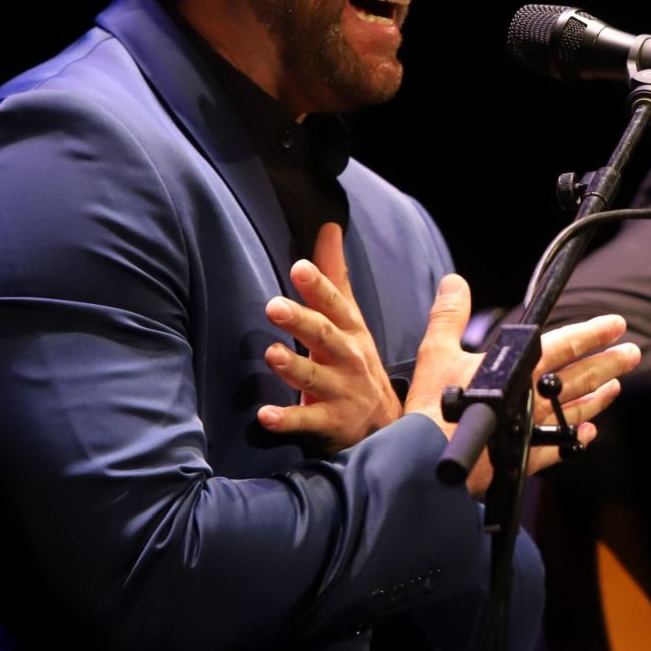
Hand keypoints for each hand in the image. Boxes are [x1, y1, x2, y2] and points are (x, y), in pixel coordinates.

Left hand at [255, 223, 399, 449]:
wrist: (384, 423)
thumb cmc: (357, 362)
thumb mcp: (350, 318)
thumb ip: (335, 275)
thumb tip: (329, 226)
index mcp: (350, 331)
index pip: (335, 304)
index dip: (319, 286)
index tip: (300, 268)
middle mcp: (348, 358)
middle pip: (325, 336)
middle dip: (302, 321)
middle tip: (274, 307)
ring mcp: (341, 392)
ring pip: (316, 379)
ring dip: (294, 367)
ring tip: (271, 355)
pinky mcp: (331, 423)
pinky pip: (308, 422)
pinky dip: (287, 420)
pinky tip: (266, 416)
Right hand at [400, 274, 637, 495]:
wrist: (429, 460)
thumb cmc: (434, 405)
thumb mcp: (437, 352)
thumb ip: (450, 315)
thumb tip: (454, 281)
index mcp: (520, 369)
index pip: (566, 344)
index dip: (594, 332)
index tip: (618, 324)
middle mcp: (534, 398)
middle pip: (582, 377)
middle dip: (610, 363)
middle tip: (633, 354)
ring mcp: (534, 429)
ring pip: (576, 410)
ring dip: (599, 397)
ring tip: (616, 387)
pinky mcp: (526, 458)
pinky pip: (560, 446)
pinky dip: (577, 438)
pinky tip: (589, 433)